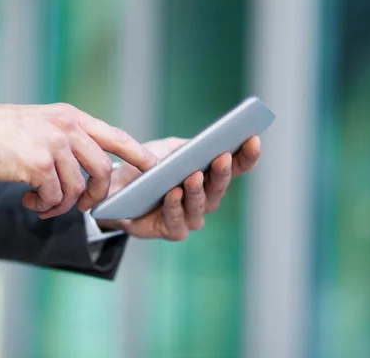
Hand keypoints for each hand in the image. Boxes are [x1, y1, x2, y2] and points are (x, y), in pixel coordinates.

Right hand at [0, 103, 156, 217]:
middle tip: (83, 206)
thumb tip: (88, 166)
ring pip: (77, 188)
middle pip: (102, 170)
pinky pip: (55, 197)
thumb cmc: (0, 132)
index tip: (154, 168)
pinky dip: (46, 207)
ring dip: (63, 205)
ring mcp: (53, 144)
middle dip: (97, 195)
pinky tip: (31, 202)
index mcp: (71, 116)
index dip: (138, 154)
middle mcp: (67, 127)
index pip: (116, 136)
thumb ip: (67, 137)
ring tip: (45, 205)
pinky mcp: (38, 164)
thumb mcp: (40, 123)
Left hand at [97, 136, 260, 239]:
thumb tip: (201, 144)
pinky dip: (175, 206)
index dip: (247, 155)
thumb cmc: (145, 169)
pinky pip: (177, 220)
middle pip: (220, 186)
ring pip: (200, 205)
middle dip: (222, 171)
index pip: (235, 166)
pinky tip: (173, 193)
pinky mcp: (172, 230)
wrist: (115, 191)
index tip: (254, 138)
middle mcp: (206, 198)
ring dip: (198, 190)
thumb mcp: (164, 150)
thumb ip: (183, 148)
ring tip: (193, 175)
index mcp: (209, 175)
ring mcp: (191, 216)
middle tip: (223, 156)